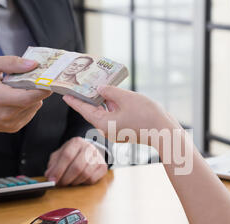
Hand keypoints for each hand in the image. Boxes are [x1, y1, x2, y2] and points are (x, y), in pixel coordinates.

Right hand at [0, 56, 51, 151]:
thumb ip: (11, 63)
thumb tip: (33, 64)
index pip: (29, 97)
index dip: (43, 88)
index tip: (48, 78)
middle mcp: (6, 115)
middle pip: (35, 101)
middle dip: (37, 89)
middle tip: (32, 78)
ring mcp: (10, 124)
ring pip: (35, 107)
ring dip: (32, 97)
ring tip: (17, 89)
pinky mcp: (13, 128)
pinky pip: (30, 113)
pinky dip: (27, 104)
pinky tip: (15, 99)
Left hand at [44, 137, 107, 185]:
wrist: (89, 150)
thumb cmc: (72, 154)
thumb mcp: (60, 155)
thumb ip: (53, 165)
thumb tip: (49, 176)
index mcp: (76, 142)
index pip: (67, 156)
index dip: (58, 170)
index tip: (52, 180)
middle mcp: (89, 148)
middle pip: (77, 166)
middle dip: (66, 178)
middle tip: (60, 184)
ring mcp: (98, 157)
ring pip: (85, 174)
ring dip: (74, 182)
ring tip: (68, 182)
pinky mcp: (103, 167)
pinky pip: (92, 179)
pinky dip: (83, 183)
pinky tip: (79, 180)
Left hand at [62, 86, 179, 144]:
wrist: (164, 131)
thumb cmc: (145, 115)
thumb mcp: (126, 98)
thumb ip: (110, 91)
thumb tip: (99, 88)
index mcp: (103, 123)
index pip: (84, 110)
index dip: (75, 101)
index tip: (64, 94)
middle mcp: (107, 130)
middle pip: (93, 112)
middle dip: (88, 98)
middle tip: (81, 85)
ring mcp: (116, 131)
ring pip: (104, 113)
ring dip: (101, 101)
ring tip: (96, 87)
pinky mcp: (124, 130)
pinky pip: (113, 117)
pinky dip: (111, 107)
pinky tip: (112, 96)